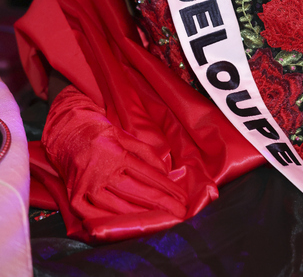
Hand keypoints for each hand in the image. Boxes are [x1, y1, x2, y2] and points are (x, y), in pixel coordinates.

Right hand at [43, 86, 186, 223]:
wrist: (66, 131)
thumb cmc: (100, 133)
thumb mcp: (125, 136)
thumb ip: (145, 153)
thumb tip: (165, 172)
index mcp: (116, 153)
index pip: (146, 174)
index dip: (166, 187)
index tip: (181, 197)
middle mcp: (101, 169)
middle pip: (135, 191)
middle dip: (160, 204)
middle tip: (178, 212)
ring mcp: (86, 185)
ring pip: (116, 206)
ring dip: (139, 215)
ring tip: (158, 220)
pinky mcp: (74, 196)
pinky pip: (92, 215)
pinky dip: (108, 221)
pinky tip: (124, 226)